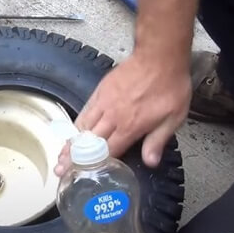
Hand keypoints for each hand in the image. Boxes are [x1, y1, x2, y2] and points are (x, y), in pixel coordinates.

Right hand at [55, 51, 190, 174]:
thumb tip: (150, 162)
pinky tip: (72, 131)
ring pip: (83, 127)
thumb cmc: (169, 86)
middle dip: (74, 159)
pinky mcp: (101, 91)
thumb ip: (158, 141)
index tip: (82, 176)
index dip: (94, 166)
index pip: (108, 152)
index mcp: (130, 126)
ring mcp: (104, 102)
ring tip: (60, 155)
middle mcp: (113, 117)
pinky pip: (85, 110)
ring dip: (70, 143)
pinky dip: (76, 124)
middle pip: (89, 142)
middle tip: (60, 169)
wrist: (158, 57)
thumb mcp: (173, 118)